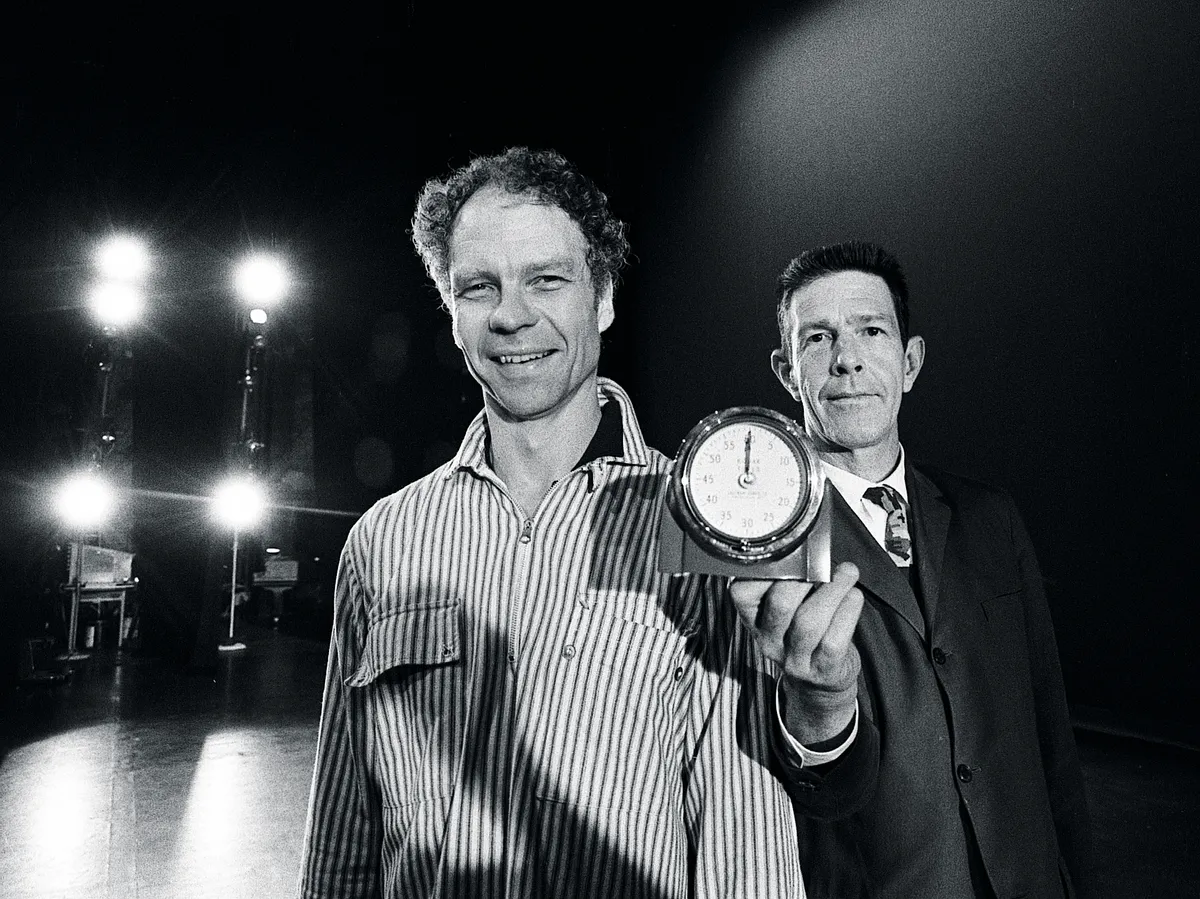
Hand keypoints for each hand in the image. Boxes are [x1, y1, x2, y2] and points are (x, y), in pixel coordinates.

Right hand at [729, 562, 863, 743]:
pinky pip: (834, 640)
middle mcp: (768, 640)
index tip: (791, 552)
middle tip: (822, 562)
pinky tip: (854, 596)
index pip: (742, 592)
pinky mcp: (821, 670)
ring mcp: (794, 659)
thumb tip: (811, 545)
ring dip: (833, 591)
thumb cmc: (805, 631)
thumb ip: (791, 581)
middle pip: (779, 605)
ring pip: (809, 622)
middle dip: (805, 578)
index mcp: (753, 618)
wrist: (821, 681)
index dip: (766, 570)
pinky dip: (847, 612)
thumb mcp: (787, 609)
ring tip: (847, 573)